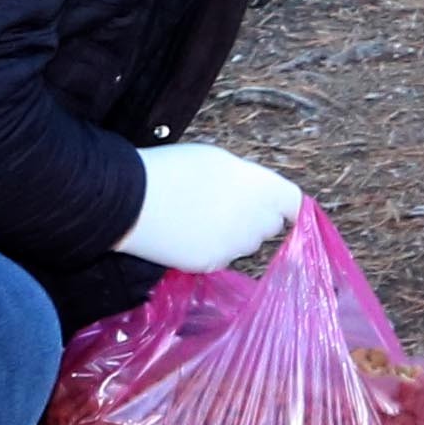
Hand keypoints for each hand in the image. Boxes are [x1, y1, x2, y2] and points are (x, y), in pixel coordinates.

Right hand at [121, 140, 303, 270]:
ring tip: (203, 218)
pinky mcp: (212, 264)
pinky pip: (223, 257)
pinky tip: (189, 233)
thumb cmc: (173, 170)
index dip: (287, 205)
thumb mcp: (219, 160)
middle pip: (270, 225)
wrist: (130, 200)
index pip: (293, 203)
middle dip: (257, 218)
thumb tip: (256, 195)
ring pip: (246, 243)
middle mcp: (255, 221)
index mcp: (262, 189)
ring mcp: (234, 246)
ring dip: (236, 234)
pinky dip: (213, 248)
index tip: (283, 208)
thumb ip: (248, 180)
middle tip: (228, 206)